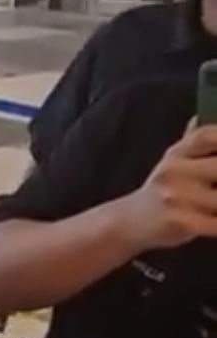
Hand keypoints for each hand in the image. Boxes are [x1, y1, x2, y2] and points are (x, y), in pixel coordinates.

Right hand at [121, 123, 216, 249]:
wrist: (129, 221)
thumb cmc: (161, 189)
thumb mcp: (173, 160)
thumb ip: (193, 140)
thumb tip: (203, 115)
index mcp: (177, 153)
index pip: (206, 136)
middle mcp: (174, 171)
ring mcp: (176, 197)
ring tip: (214, 204)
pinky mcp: (181, 222)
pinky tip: (213, 219)